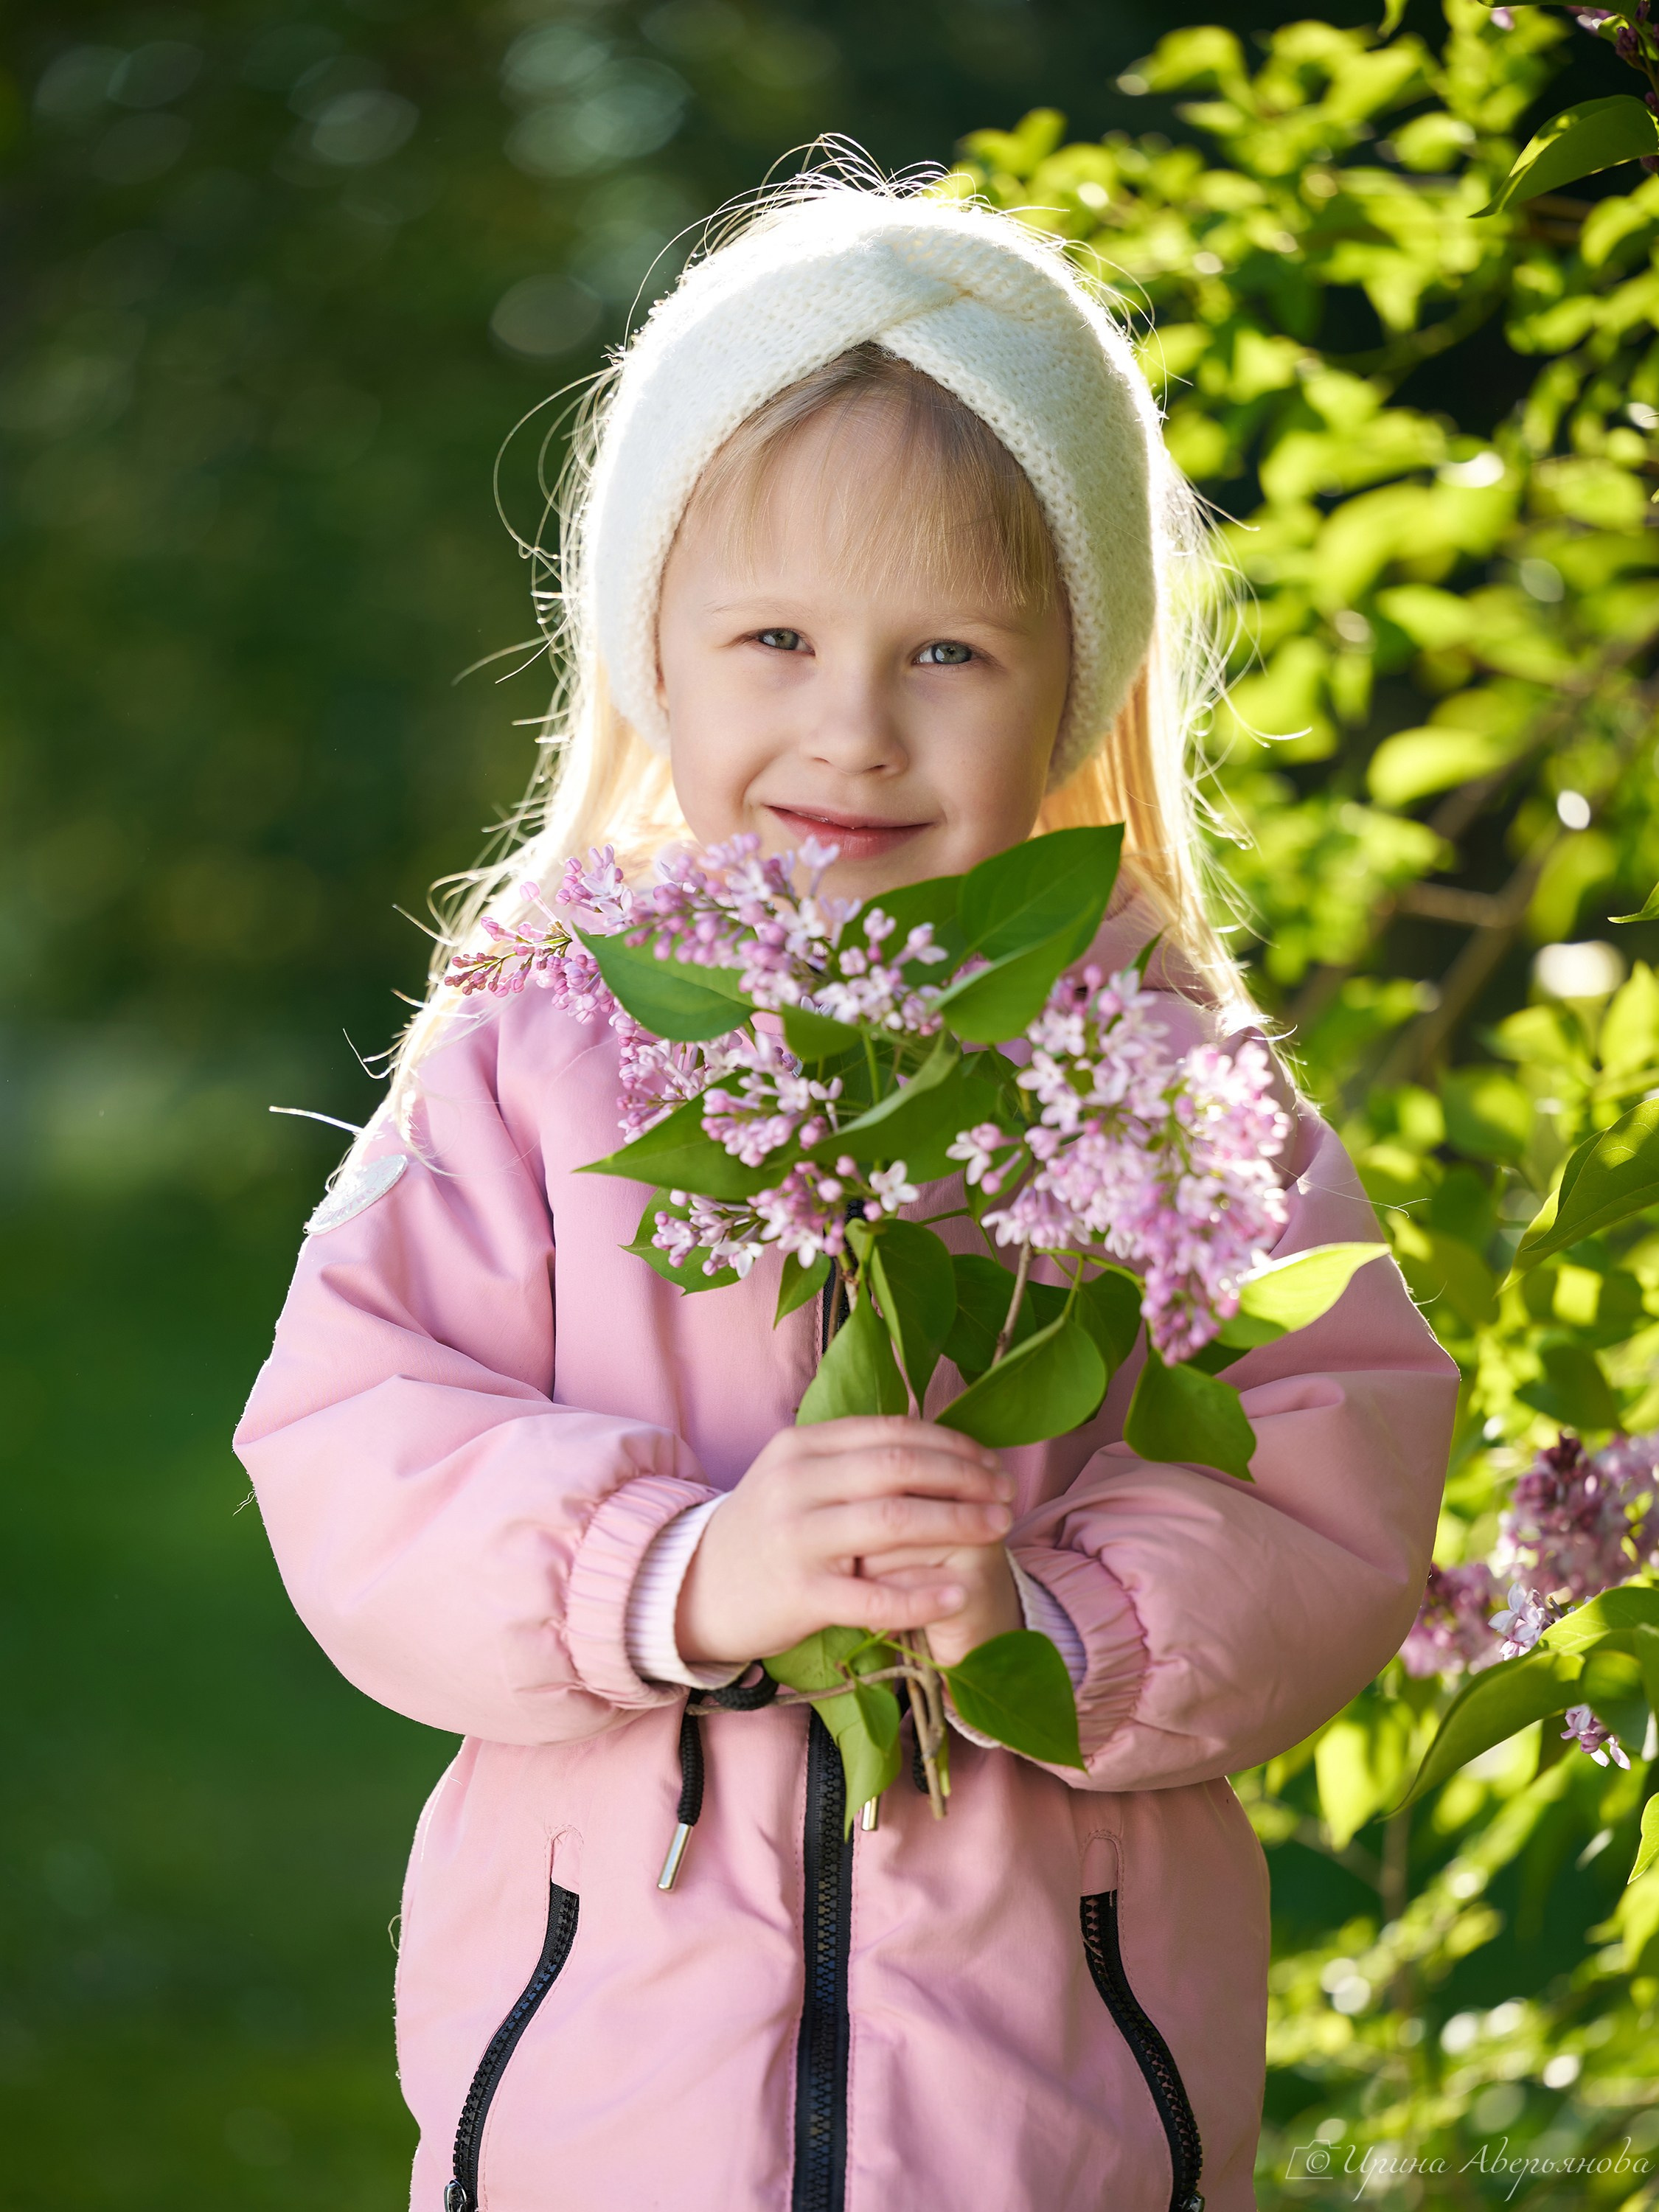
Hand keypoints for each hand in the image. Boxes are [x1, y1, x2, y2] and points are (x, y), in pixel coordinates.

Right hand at [676, 1417, 1014, 1666]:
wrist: (695, 1587)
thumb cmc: (766, 1529)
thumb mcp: (795, 1474)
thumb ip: (852, 1456)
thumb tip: (934, 1441)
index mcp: (801, 1445)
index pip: (893, 1431)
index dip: (953, 1444)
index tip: (992, 1462)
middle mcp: (796, 1482)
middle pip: (900, 1468)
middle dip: (966, 1478)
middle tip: (1008, 1495)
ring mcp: (796, 1538)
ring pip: (893, 1522)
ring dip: (957, 1523)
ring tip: (1000, 1531)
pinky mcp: (798, 1594)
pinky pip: (872, 1594)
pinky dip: (921, 1595)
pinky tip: (958, 1594)